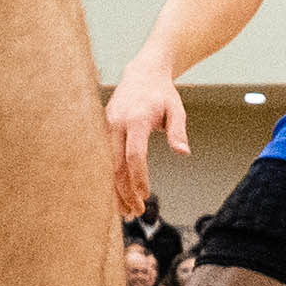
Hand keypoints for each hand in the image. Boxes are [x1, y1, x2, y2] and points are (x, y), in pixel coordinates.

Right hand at [107, 68, 186, 214]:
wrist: (142, 73)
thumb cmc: (162, 94)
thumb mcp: (176, 109)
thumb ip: (178, 131)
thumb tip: (183, 153)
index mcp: (135, 119)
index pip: (134, 155)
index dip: (139, 178)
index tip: (146, 196)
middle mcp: (115, 123)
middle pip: (116, 166)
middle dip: (125, 192)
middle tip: (136, 213)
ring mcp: (105, 126)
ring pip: (106, 166)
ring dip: (114, 190)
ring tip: (125, 212)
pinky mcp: (101, 130)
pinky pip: (104, 159)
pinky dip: (109, 178)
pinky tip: (116, 195)